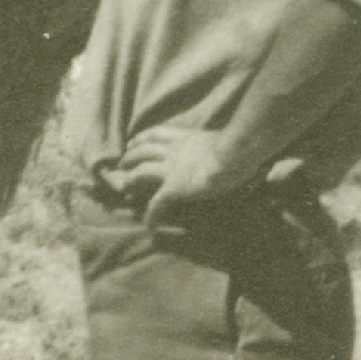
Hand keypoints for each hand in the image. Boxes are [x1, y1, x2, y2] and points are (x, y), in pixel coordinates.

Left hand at [113, 125, 255, 226]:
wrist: (234, 154)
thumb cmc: (238, 146)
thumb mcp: (224, 139)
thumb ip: (220, 143)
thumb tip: (231, 147)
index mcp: (185, 137)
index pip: (156, 133)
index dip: (141, 137)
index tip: (133, 142)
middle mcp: (174, 150)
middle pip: (142, 149)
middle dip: (130, 156)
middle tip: (121, 163)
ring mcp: (171, 169)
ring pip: (140, 172)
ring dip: (130, 179)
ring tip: (124, 188)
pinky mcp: (174, 188)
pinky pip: (156, 204)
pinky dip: (151, 215)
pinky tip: (150, 225)